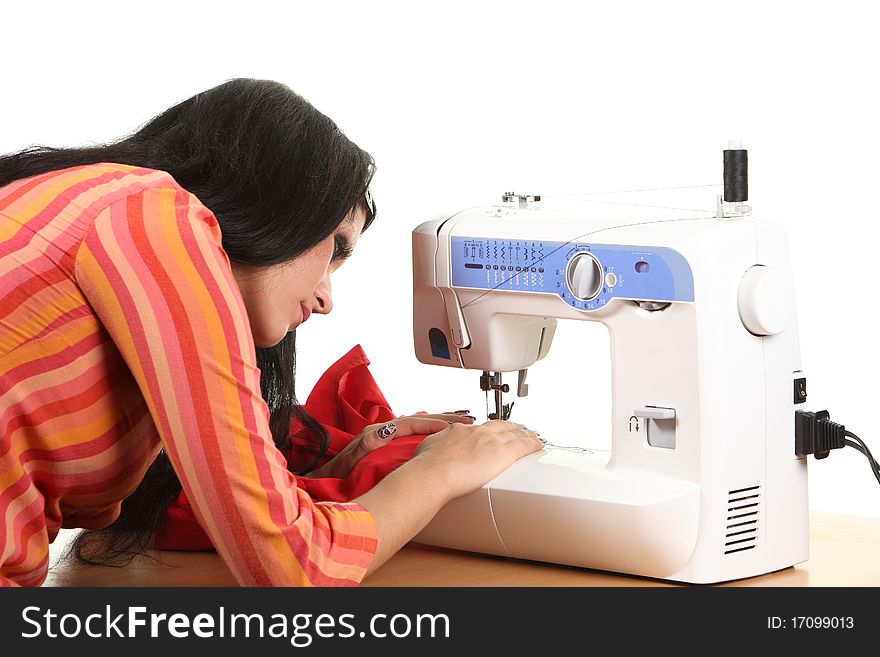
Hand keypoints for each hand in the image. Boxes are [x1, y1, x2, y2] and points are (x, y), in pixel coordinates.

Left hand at [304, 412, 475, 478]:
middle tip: (467, 420)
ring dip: (440, 423)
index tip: (453, 426)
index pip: (409, 423)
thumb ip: (361, 450)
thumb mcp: (346, 465)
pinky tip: (443, 433)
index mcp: (374, 435)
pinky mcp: (385, 444)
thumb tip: (375, 437)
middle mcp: (379, 432)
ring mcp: (382, 437)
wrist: (320, 482)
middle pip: (417, 419)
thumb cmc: (332, 477)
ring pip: (417, 424)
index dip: (432, 423)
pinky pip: (413, 432)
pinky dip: (430, 430)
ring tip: (462, 423)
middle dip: (443, 419)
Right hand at [412, 419, 543, 498]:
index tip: (493, 431)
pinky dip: (534, 443)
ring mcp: (492, 441)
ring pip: (515, 433)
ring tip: (533, 434)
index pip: (481, 427)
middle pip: (501, 425)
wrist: (434, 473)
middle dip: (512, 426)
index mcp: (462, 431)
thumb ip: (436, 444)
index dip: (490, 429)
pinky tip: (539, 444)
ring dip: (526, 433)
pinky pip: (525, 445)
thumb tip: (434, 446)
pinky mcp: (503, 454)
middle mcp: (479, 432)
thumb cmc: (427, 466)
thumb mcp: (428, 447)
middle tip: (519, 428)